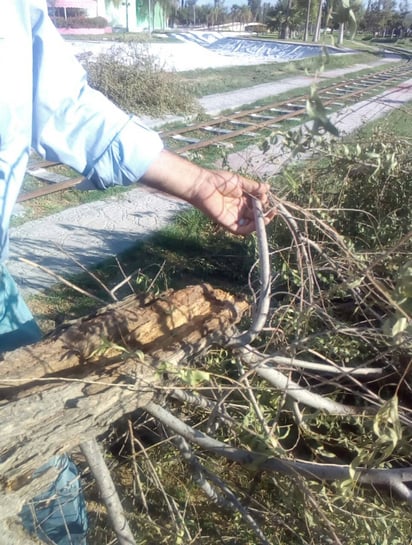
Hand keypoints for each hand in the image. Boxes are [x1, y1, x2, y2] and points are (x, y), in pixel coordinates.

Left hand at [141, 150, 273, 234]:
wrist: (203, 185)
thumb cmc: (219, 181)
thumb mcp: (240, 182)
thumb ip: (253, 187)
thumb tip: (268, 188)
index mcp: (240, 198)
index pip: (255, 204)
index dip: (263, 202)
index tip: (265, 196)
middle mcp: (238, 208)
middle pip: (254, 214)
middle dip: (263, 212)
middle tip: (270, 208)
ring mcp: (233, 216)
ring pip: (250, 223)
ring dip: (260, 222)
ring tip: (268, 216)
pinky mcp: (228, 223)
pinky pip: (241, 230)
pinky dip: (251, 229)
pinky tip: (258, 222)